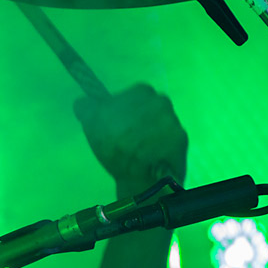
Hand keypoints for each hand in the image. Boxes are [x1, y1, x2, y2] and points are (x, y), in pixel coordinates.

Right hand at [73, 84, 187, 191]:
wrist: (143, 176)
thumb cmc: (116, 145)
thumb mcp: (91, 122)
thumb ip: (87, 106)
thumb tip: (84, 101)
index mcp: (143, 92)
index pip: (131, 94)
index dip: (121, 107)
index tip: (113, 122)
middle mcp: (164, 102)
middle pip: (148, 107)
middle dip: (138, 118)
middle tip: (124, 137)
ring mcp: (176, 122)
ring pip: (159, 123)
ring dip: (150, 133)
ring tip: (137, 151)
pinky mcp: (183, 141)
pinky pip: (168, 140)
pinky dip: (159, 147)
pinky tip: (149, 158)